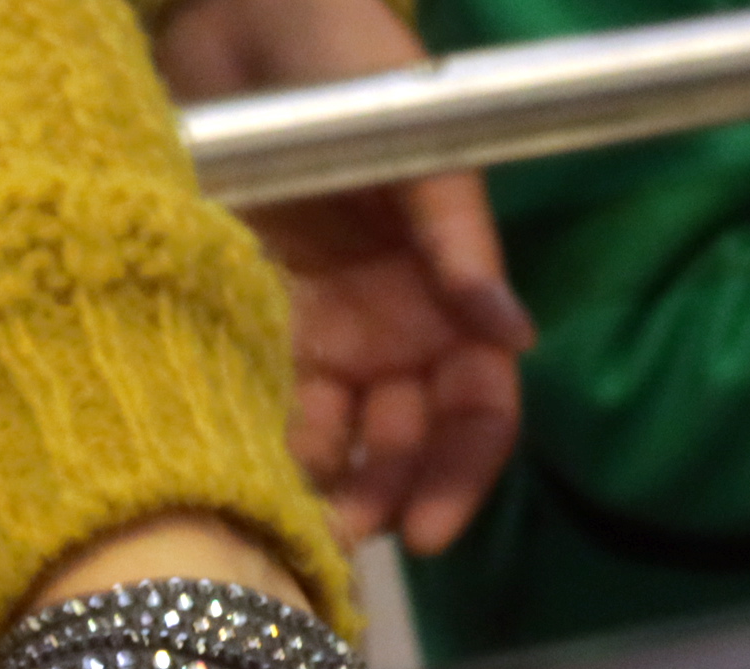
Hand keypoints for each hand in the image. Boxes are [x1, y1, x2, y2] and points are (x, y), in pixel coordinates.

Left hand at [161, 0, 533, 552]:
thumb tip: (511, 336)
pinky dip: (261, 448)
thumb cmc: (345, 64)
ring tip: (291, 523)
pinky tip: (238, 475)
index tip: (426, 528)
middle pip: (409, 444)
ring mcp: (323, 335)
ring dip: (326, 492)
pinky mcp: (254, 324)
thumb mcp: (415, 145)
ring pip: (339, 444)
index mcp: (448, 298)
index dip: (463, 471)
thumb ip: (459, 239)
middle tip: (343, 536)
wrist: (237, 21)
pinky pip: (267, 406)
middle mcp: (392, 331)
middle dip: (387, 498)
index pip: (478, 407)